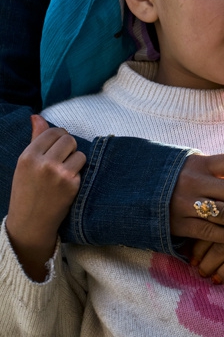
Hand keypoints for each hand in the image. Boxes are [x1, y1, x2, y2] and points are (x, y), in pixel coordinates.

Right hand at [5, 115, 86, 281]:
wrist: (30, 224)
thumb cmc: (26, 191)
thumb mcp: (25, 164)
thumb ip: (35, 139)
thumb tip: (37, 116)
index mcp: (28, 156)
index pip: (53, 131)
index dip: (58, 137)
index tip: (56, 147)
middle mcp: (43, 163)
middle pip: (69, 139)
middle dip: (68, 147)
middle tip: (61, 160)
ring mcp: (59, 174)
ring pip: (79, 152)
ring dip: (75, 160)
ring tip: (63, 172)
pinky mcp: (72, 184)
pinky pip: (82, 166)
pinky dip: (78, 172)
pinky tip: (67, 183)